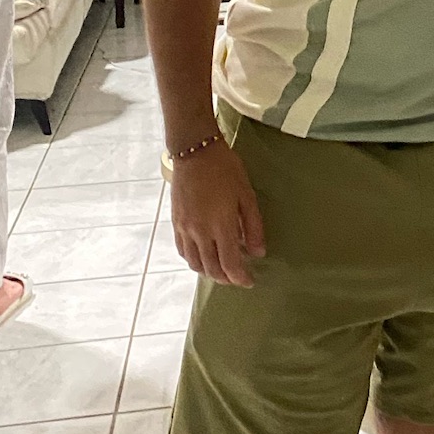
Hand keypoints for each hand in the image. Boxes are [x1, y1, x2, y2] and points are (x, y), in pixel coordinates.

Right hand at [172, 143, 266, 285]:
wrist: (195, 151)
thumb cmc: (225, 169)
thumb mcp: (246, 195)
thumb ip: (253, 226)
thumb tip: (258, 252)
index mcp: (220, 225)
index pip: (230, 264)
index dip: (240, 278)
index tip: (250, 281)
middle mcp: (200, 232)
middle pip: (211, 269)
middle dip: (226, 278)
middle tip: (238, 277)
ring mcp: (185, 229)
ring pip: (195, 264)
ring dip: (209, 272)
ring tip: (222, 269)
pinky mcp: (175, 223)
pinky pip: (183, 251)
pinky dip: (194, 260)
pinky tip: (203, 256)